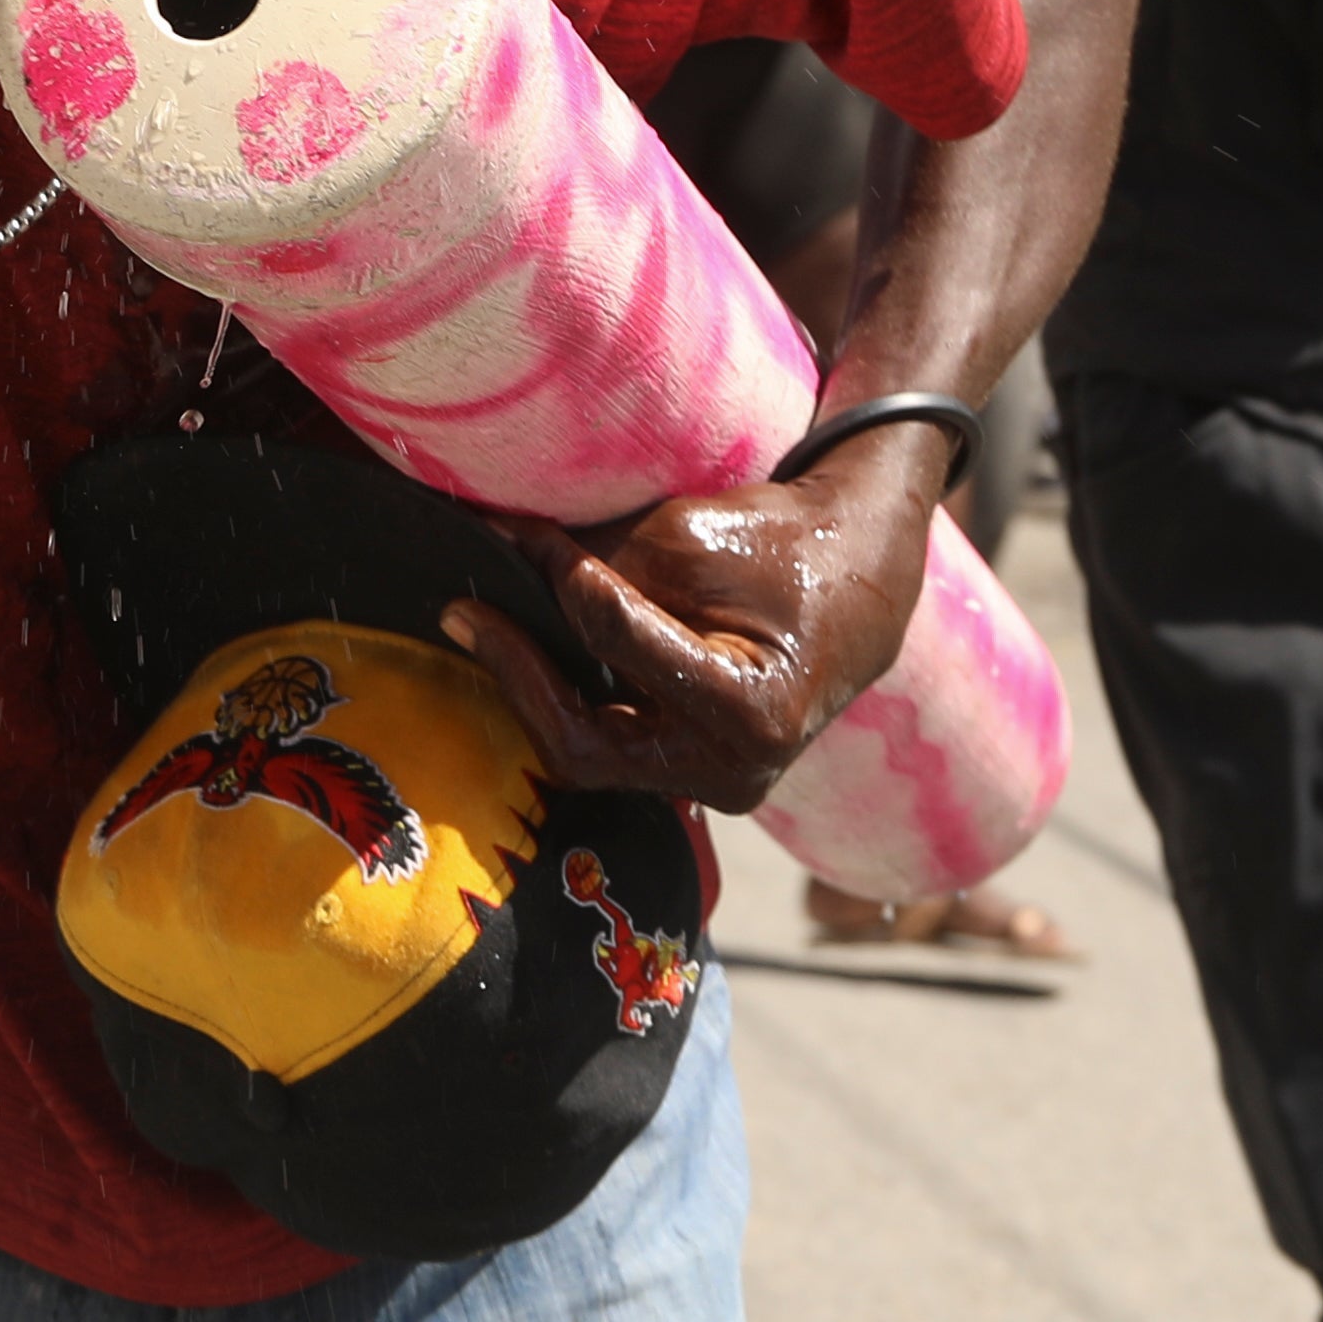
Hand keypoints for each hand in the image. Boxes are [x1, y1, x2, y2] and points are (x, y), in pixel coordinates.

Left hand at [442, 439, 936, 812]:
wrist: (860, 580)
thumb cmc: (785, 548)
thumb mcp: (693, 537)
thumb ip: (600, 557)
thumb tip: (502, 546)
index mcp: (749, 715)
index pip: (620, 645)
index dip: (562, 582)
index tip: (519, 534)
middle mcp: (730, 775)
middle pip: (584, 742)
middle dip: (517, 672)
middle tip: (462, 611)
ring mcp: (710, 787)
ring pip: (588, 750)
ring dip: (531, 687)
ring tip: (482, 622)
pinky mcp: (689, 772)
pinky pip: (607, 743)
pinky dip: (564, 695)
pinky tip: (525, 646)